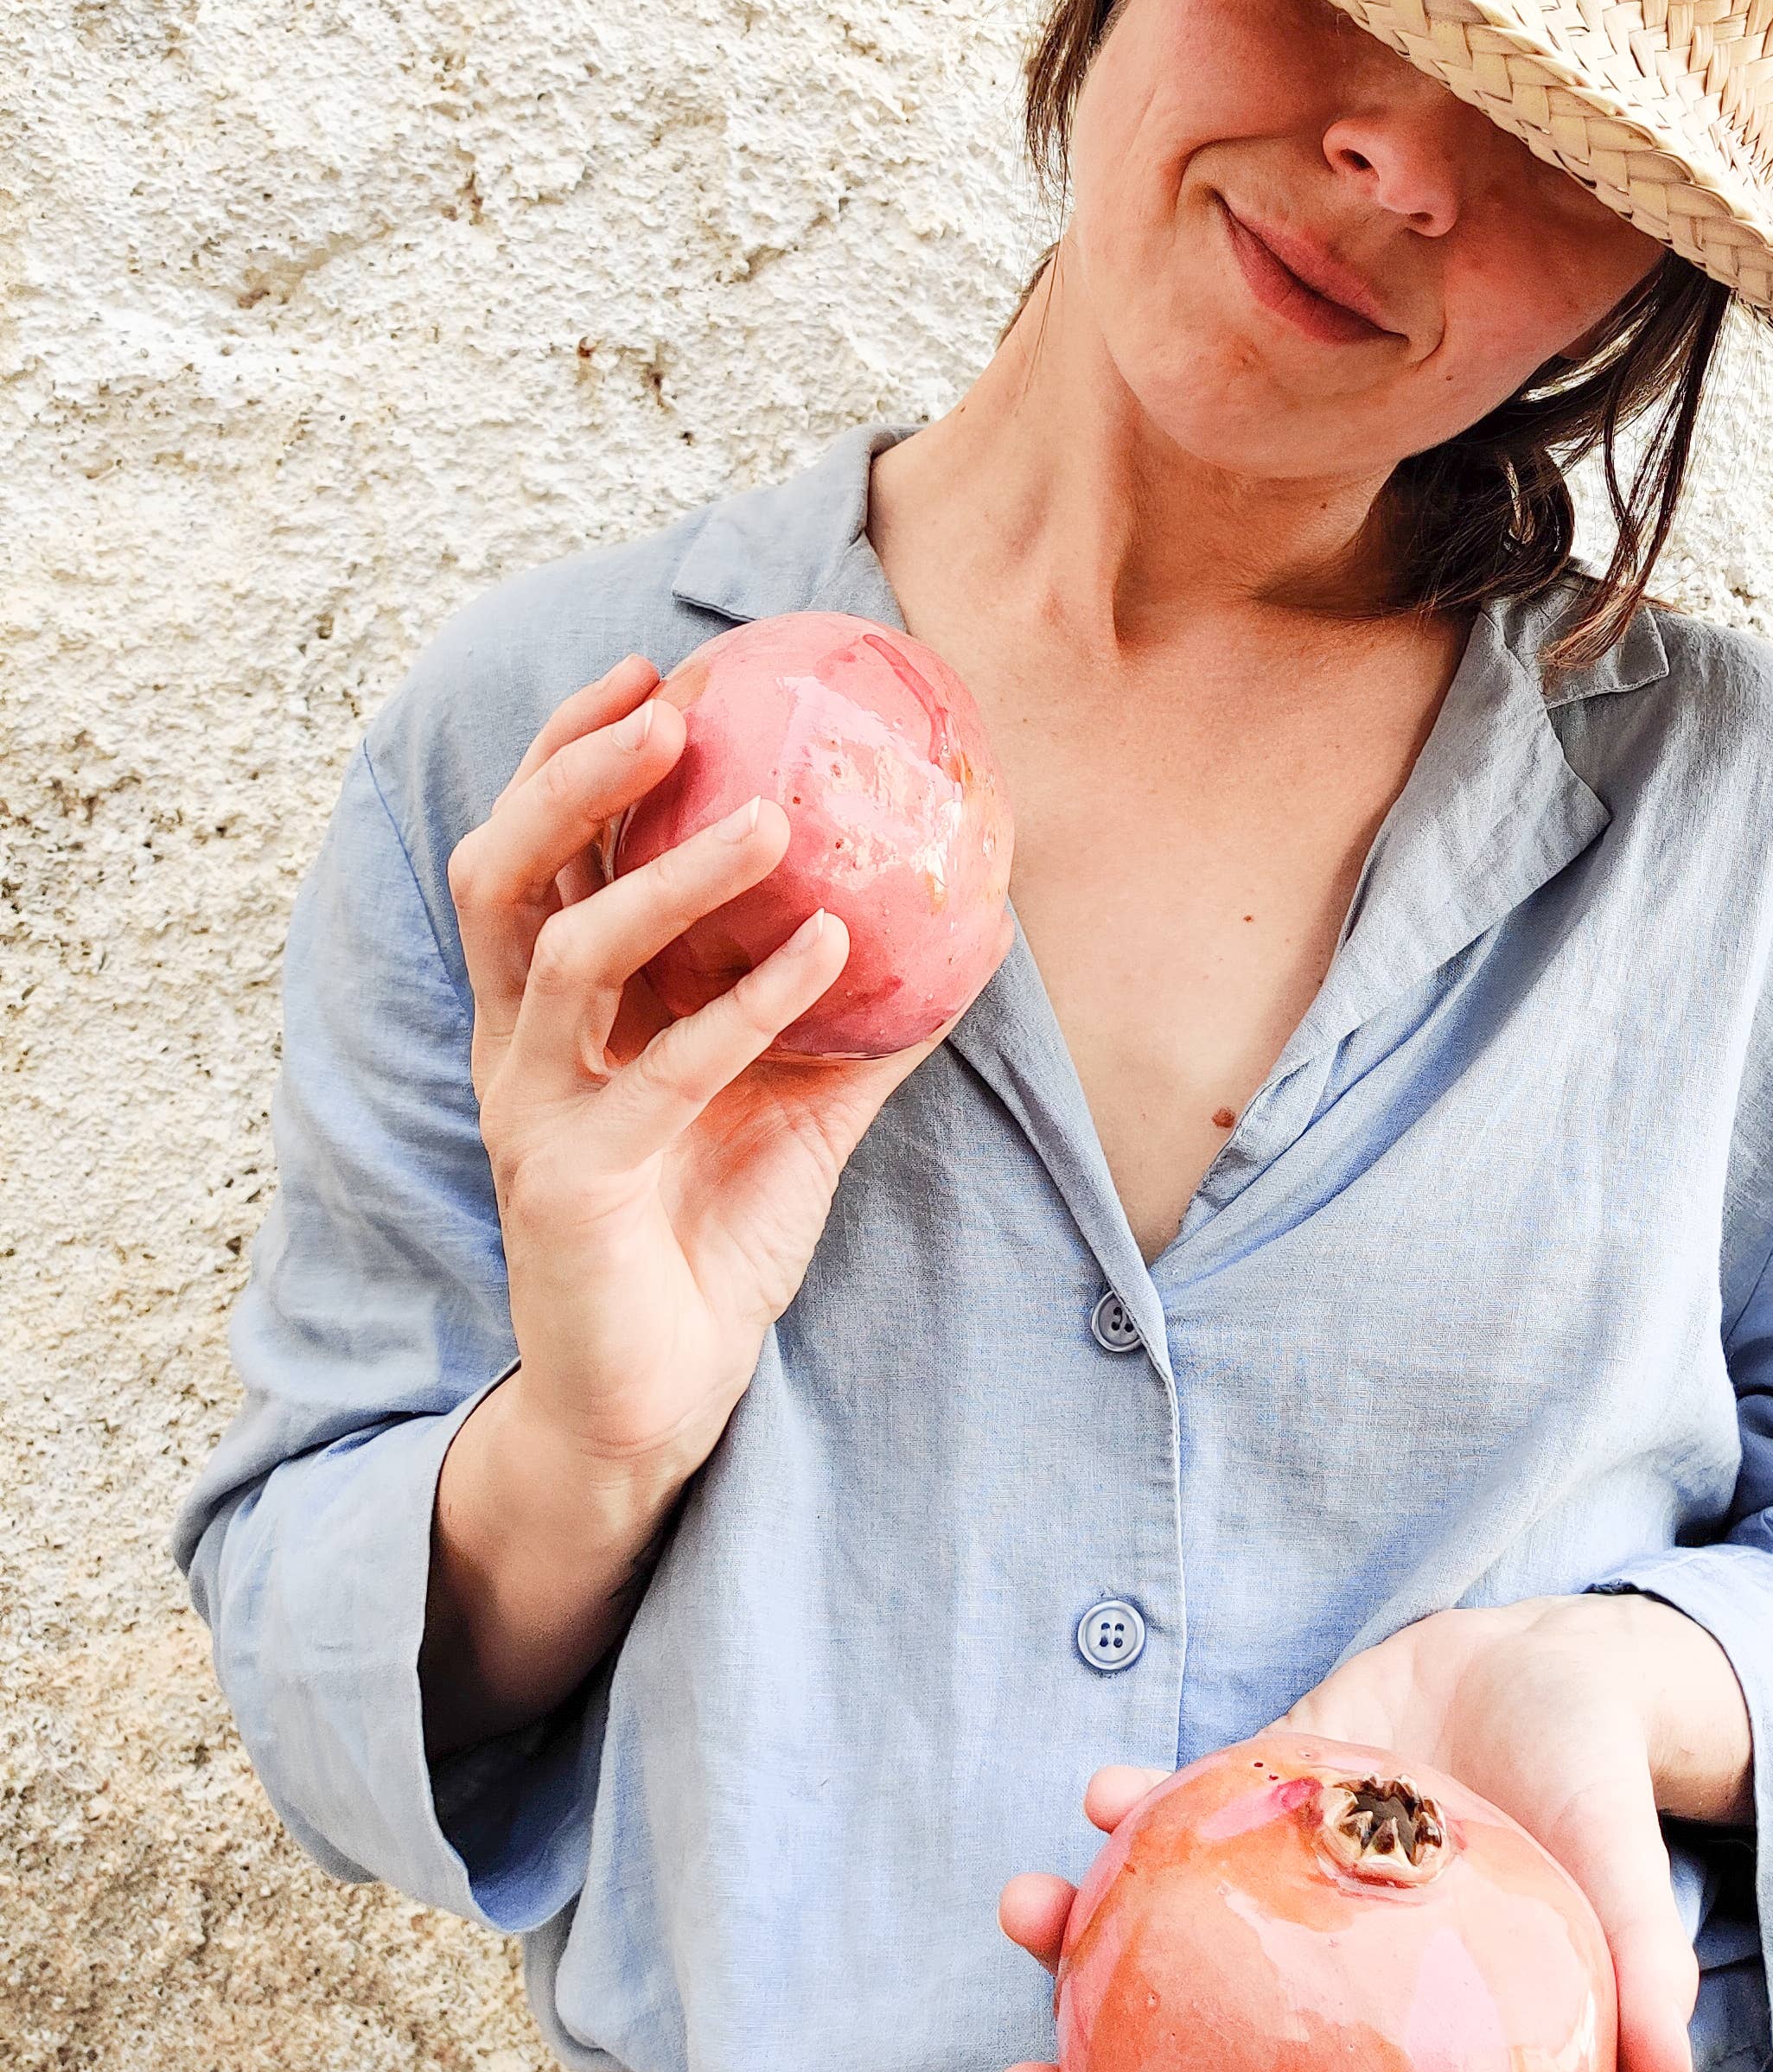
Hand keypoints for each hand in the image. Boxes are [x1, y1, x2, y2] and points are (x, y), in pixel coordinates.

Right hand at [448, 650, 1002, 1479]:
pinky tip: (831, 956)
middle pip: (504, 871)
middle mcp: (525, 1042)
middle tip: (666, 709)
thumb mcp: (800, 1103)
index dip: (574, 755)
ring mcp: (534, 1110)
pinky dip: (747, 1005)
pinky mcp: (569, 1182)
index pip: (537, 850)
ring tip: (774, 820)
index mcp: (558, 1007)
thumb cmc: (710, 1236)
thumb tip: (970, 923)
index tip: (654, 673)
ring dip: (671, 874)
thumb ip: (863, 1018)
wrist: (655, 1398)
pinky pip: (659, 1073)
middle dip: (573, 777)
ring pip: (566, 952)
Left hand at [986, 1595, 1752, 2071]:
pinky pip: (1171, 1836)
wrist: (1550, 1670)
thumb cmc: (1595, 1795)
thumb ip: (1640, 1970)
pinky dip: (1131, 1819)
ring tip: (1031, 1905)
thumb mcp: (1624, 1874)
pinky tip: (1108, 1794)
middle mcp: (1318, 2022)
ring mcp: (1268, 1926)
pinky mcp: (1245, 1821)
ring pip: (1149, 1975)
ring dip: (1070, 1952)